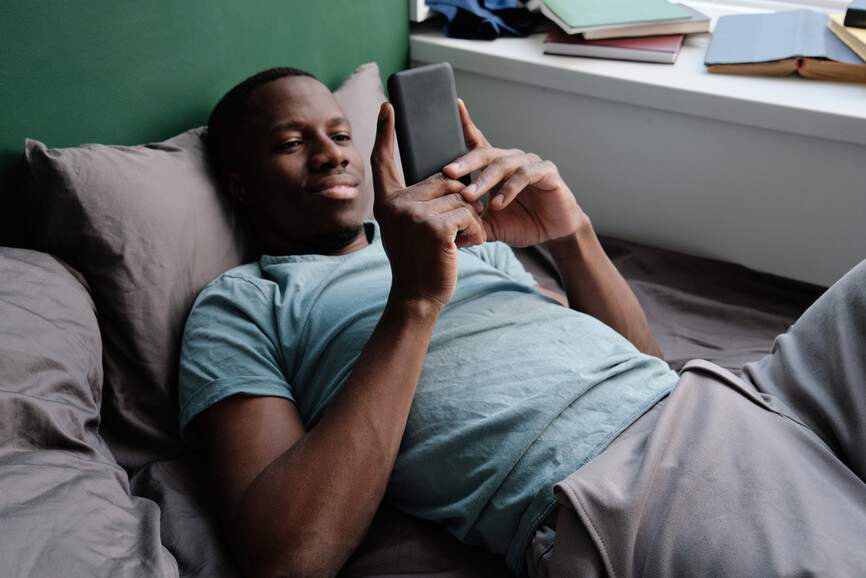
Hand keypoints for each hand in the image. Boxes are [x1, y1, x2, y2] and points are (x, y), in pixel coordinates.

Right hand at [371, 102, 485, 306]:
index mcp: (387, 202)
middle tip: (458, 229)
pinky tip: (464, 246)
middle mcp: (396, 204)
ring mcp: (413, 215)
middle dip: (462, 201)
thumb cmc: (420, 263)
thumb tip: (450, 177)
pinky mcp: (434, 226)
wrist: (417, 297)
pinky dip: (475, 230)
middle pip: (445, 179)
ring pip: (462, 197)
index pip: (384, 161)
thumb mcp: (409, 228)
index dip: (386, 132)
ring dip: (471, 220)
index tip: (388, 105)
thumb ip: (418, 202)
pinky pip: (469, 214)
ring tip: (460, 241)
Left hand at [443, 100, 585, 246]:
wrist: (554, 232)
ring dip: (484, 180)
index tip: (455, 106)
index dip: (466, 124)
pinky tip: (498, 204)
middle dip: (465, 163)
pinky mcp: (547, 173)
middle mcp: (511, 160)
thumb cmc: (522, 223)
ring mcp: (530, 164)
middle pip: (485, 153)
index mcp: (496, 167)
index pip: (478, 143)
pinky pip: (525, 175)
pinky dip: (509, 189)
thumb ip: (472, 225)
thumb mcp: (491, 226)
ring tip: (470, 196)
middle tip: (448, 173)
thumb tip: (448, 236)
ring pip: (503, 164)